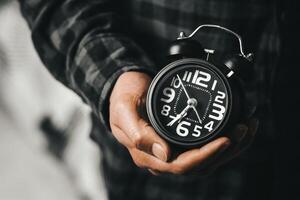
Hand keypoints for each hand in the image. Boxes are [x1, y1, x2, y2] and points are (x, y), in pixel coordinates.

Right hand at [109, 72, 231, 174]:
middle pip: (198, 165)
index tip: (225, 140)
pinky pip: (204, 148)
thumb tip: (164, 154)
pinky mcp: (179, 141)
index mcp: (145, 154)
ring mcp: (171, 150)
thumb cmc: (123, 97)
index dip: (205, 156)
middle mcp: (161, 157)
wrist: (123, 88)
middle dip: (224, 151)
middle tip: (243, 130)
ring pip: (205, 159)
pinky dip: (223, 141)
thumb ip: (138, 132)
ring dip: (229, 148)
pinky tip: (236, 129)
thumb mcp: (124, 109)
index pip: (180, 165)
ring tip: (246, 129)